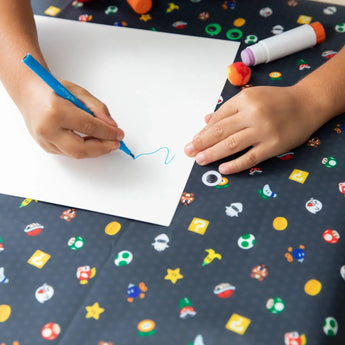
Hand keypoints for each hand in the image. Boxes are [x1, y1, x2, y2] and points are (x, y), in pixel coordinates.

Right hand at [19, 78, 123, 157]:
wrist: (28, 93)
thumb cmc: (52, 89)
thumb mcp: (79, 92)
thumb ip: (98, 109)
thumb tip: (112, 127)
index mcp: (56, 112)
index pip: (89, 127)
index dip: (108, 133)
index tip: (119, 134)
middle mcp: (47, 129)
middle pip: (81, 149)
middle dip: (102, 148)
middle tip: (115, 144)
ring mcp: (44, 140)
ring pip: (75, 154)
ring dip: (94, 150)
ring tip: (106, 142)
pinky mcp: (45, 146)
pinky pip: (69, 153)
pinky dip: (84, 149)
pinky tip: (92, 142)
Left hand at [185, 85, 319, 173]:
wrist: (307, 103)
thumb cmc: (277, 101)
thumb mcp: (252, 98)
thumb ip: (229, 110)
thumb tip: (206, 121)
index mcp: (244, 99)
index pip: (218, 118)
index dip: (204, 131)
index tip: (194, 140)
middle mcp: (252, 114)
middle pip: (220, 131)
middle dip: (201, 143)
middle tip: (188, 151)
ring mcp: (263, 130)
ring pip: (231, 144)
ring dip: (212, 153)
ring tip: (200, 160)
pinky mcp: (273, 145)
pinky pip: (250, 157)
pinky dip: (235, 164)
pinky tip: (223, 169)